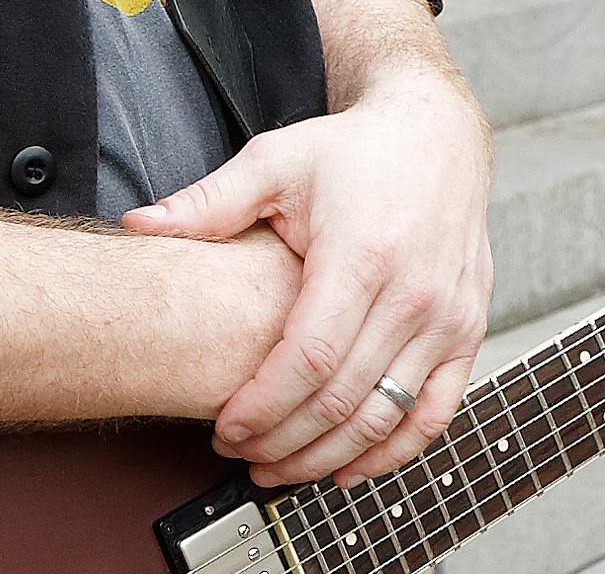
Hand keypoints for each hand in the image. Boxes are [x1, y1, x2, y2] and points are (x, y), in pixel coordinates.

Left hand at [125, 65, 490, 485]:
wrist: (433, 135)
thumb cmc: (349, 150)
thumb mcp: (272, 162)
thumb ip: (206, 203)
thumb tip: (136, 224)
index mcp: (360, 255)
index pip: (309, 358)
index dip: (265, 405)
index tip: (226, 427)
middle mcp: (412, 295)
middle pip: (344, 400)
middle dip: (286, 440)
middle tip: (242, 456)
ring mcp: (447, 319)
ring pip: (387, 418)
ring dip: (331, 457)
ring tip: (281, 469)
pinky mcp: (468, 331)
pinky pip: (433, 412)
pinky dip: (393, 451)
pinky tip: (349, 464)